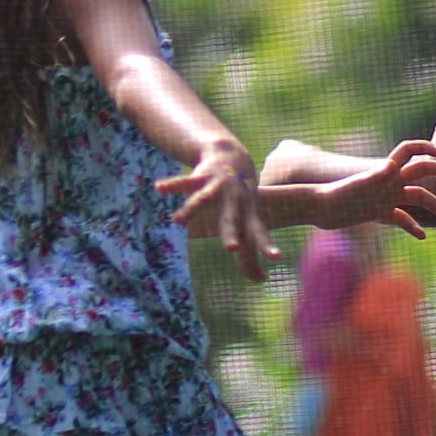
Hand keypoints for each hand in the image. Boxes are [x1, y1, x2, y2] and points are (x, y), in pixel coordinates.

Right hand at [153, 135, 273, 274]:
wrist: (233, 155)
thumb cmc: (242, 199)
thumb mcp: (248, 222)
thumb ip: (251, 252)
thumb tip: (261, 281)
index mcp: (248, 212)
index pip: (258, 232)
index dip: (265, 245)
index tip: (276, 257)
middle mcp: (234, 200)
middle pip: (230, 219)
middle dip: (230, 233)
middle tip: (230, 248)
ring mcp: (217, 187)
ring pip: (203, 199)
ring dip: (190, 209)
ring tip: (177, 221)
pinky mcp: (200, 176)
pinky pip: (184, 181)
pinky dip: (172, 185)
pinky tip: (159, 188)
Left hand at [320, 139, 435, 237]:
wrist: (317, 210)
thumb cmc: (332, 197)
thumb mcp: (356, 187)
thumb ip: (374, 177)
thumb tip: (389, 167)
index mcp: (386, 172)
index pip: (409, 150)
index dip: (425, 147)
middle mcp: (389, 181)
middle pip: (424, 172)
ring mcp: (386, 196)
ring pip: (418, 197)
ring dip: (434, 206)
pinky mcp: (379, 211)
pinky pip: (400, 218)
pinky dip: (411, 226)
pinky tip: (421, 236)